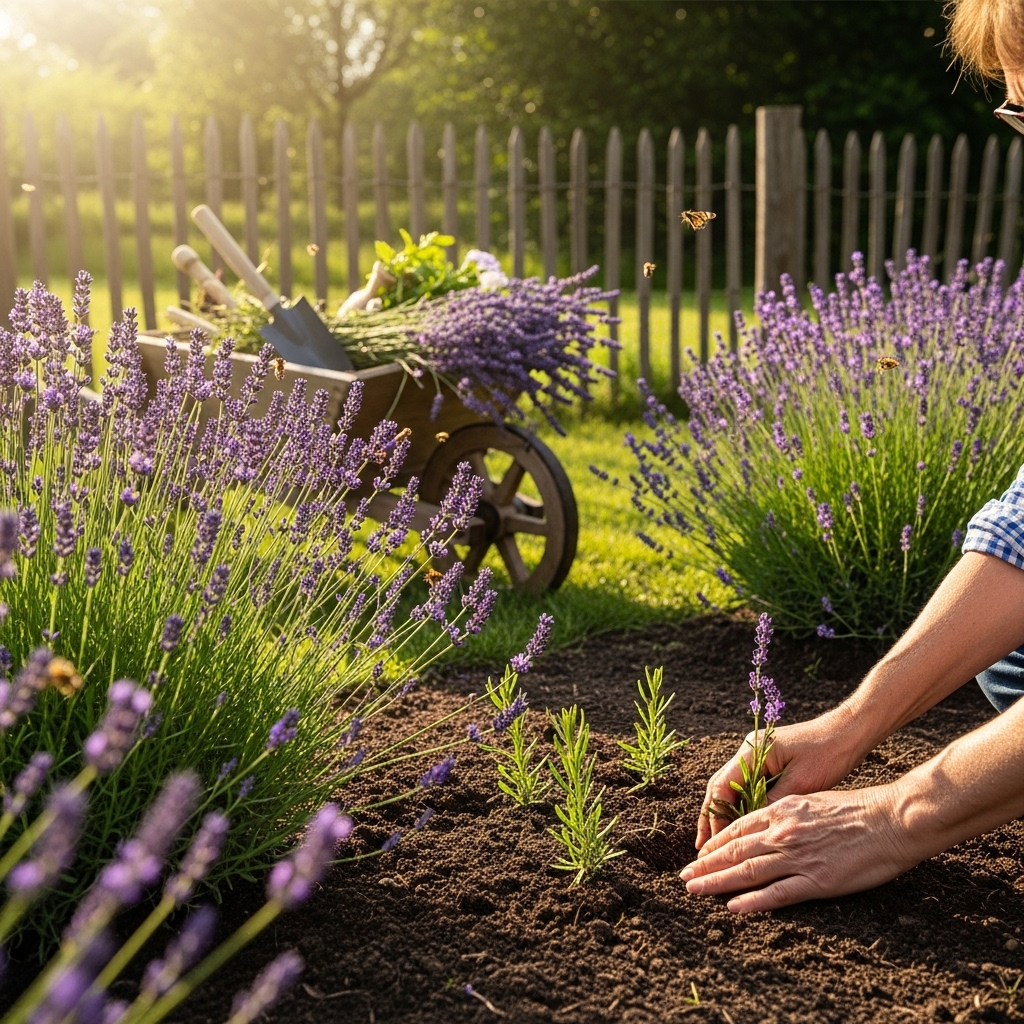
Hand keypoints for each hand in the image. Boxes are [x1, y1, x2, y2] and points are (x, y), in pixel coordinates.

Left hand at [682, 786, 919, 912]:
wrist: (890, 819)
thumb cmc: (856, 809)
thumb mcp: (811, 800)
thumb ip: (786, 813)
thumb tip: (767, 823)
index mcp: (782, 811)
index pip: (738, 828)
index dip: (715, 844)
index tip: (699, 856)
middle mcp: (783, 832)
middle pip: (735, 850)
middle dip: (706, 865)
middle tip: (684, 878)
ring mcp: (798, 857)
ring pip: (748, 871)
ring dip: (718, 882)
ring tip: (695, 890)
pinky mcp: (817, 880)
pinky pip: (779, 893)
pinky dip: (754, 901)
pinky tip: (734, 907)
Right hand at [695, 705, 866, 849]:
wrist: (848, 732)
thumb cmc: (828, 752)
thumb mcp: (801, 782)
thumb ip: (773, 802)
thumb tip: (751, 827)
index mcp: (752, 751)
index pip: (722, 786)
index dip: (714, 816)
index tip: (710, 843)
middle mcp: (749, 751)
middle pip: (721, 787)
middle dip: (712, 817)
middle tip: (703, 847)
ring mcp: (757, 755)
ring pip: (732, 788)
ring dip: (725, 813)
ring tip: (717, 843)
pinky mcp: (769, 762)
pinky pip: (748, 787)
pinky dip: (742, 806)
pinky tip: (741, 826)